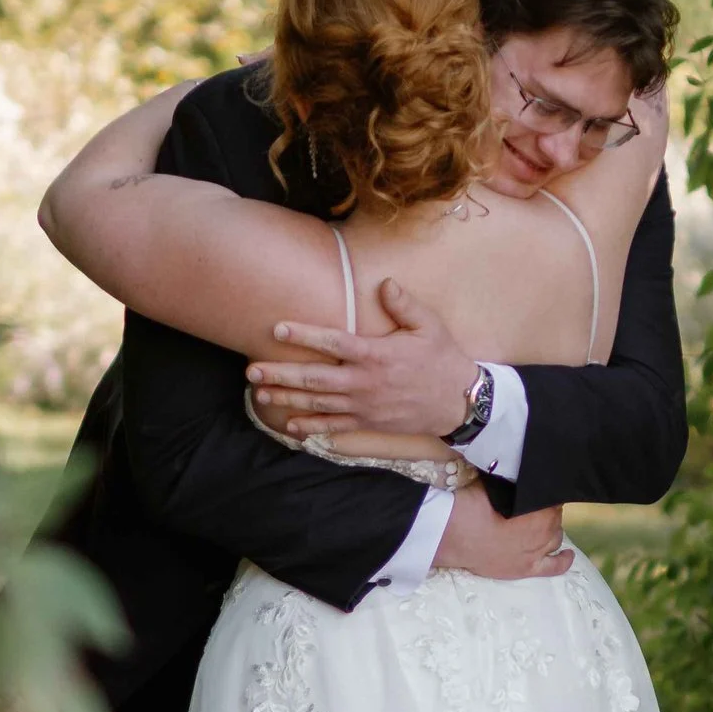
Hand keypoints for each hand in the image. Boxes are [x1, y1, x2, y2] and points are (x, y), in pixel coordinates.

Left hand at [248, 280, 478, 440]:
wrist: (461, 402)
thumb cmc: (444, 359)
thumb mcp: (430, 326)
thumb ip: (404, 304)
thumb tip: (384, 284)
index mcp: (377, 355)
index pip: (333, 343)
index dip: (303, 335)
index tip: (276, 328)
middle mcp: (365, 383)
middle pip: (314, 378)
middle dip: (280, 373)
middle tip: (251, 370)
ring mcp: (365, 407)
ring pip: (318, 403)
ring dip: (286, 398)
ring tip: (258, 393)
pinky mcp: (369, 423)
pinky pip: (334, 427)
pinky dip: (311, 427)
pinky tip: (289, 425)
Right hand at [431, 487, 571, 579]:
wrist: (448, 535)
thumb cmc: (467, 507)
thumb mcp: (490, 485)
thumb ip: (511, 482)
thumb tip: (519, 474)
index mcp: (538, 510)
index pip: (552, 498)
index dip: (544, 493)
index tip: (536, 489)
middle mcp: (543, 532)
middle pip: (555, 517)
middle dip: (546, 509)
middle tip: (530, 505)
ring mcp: (535, 553)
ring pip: (555, 538)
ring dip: (551, 529)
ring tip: (538, 524)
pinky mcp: (526, 569)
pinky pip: (554, 567)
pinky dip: (564, 560)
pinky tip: (568, 554)